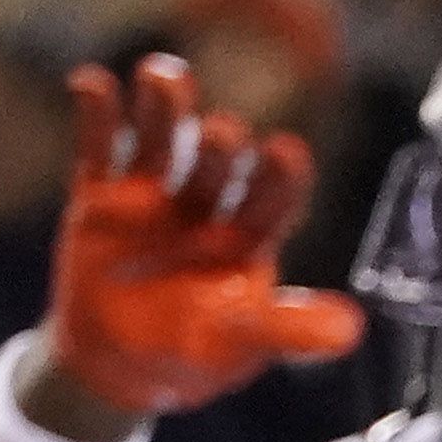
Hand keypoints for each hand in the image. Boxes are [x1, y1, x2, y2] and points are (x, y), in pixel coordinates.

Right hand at [40, 54, 364, 427]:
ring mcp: (151, 195)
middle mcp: (205, 206)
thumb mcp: (241, 344)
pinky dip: (97, 115)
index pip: (272, 199)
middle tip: (222, 133)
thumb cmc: (194, 352)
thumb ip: (289, 331)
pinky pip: (98, 149)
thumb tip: (350, 330)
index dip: (280, 176)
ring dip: (164, 108)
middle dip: (219, 146)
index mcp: (248, 238)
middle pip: (216, 164)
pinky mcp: (101, 196)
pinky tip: (91, 84)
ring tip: (164, 76)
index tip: (285, 150)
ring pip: (161, 141)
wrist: (119, 365)